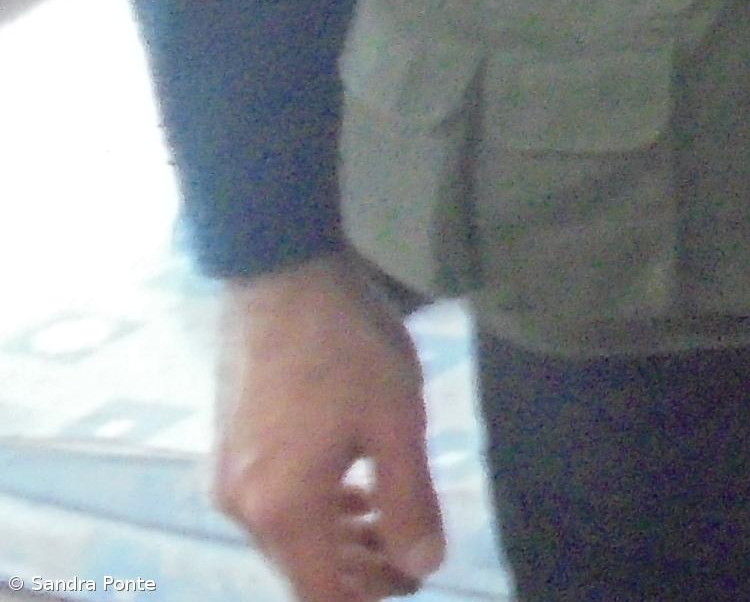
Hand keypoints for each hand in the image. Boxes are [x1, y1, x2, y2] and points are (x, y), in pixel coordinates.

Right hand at [213, 253, 445, 600]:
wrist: (279, 278)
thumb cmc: (346, 346)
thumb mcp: (396, 422)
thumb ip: (410, 501)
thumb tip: (424, 566)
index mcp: (282, 510)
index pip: (320, 597)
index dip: (368, 600)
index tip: (414, 585)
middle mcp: (243, 507)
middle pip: (303, 571)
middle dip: (361, 575)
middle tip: (417, 559)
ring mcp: (229, 480)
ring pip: (289, 539)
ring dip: (342, 544)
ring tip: (396, 531)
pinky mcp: (230, 453)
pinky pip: (275, 507)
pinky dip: (318, 513)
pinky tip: (358, 497)